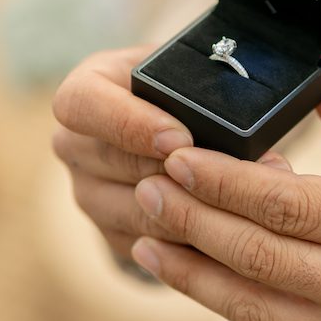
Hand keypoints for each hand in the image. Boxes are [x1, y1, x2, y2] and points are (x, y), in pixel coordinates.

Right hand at [52, 47, 287, 261]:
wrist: (174, 126)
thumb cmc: (183, 92)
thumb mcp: (186, 77)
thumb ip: (202, 95)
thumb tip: (245, 140)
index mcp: (83, 92)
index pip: (82, 104)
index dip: (129, 123)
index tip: (179, 138)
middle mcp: (75, 144)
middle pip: (111, 162)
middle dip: (169, 171)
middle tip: (215, 176)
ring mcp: (90, 193)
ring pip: (133, 211)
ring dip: (186, 210)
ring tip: (236, 204)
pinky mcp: (113, 232)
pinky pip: (151, 243)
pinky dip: (191, 239)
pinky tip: (227, 230)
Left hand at [129, 56, 320, 320]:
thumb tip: (320, 66)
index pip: (289, 204)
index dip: (225, 182)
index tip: (177, 158)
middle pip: (260, 255)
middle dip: (193, 223)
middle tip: (144, 192)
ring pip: (255, 304)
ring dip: (193, 273)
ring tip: (146, 242)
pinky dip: (228, 303)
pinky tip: (194, 277)